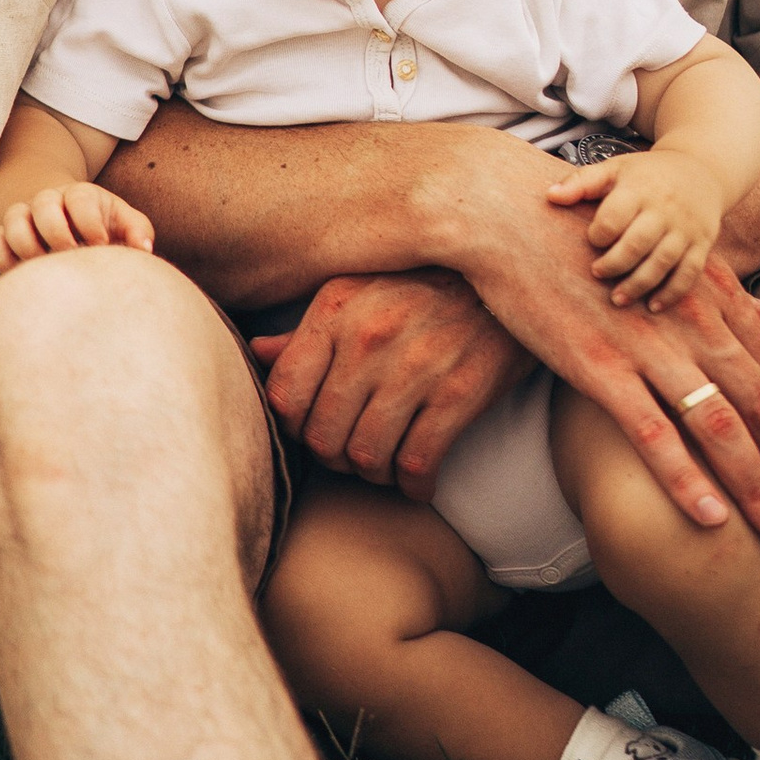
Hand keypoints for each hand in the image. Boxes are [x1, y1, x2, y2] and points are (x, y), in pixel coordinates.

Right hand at [0, 180, 154, 272]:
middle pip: (44, 203)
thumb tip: (144, 249)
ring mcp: (24, 216)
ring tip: (46, 269)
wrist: (69, 220)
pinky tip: (23, 276)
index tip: (101, 246)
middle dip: (57, 232)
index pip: (80, 198)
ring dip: (28, 244)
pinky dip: (3, 258)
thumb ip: (138, 231)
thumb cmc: (104, 226)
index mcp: (81, 195)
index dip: (89, 222)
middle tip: (70, 256)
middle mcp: (49, 200)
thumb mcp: (125, 223)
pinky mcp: (4, 235)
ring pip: (13, 218)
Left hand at [252, 270, 534, 501]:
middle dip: (334, 458)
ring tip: (385, 466)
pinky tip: (419, 478)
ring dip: (373, 474)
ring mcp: (415, 366)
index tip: (314, 428)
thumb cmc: (420, 287)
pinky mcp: (460, 393)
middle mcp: (368, 338)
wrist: (501, 275)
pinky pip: (418, 462)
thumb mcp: (356, 292)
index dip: (293, 426)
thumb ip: (307, 331)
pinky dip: (414, 484)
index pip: (284, 394)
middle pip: (323, 435)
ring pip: (366, 456)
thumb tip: (258, 353)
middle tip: (352, 455)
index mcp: (334, 310)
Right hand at [456, 176, 759, 541]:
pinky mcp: (599, 365)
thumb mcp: (665, 253)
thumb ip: (723, 291)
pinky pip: (654, 434)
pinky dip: (687, 480)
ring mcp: (646, 345)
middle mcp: (689, 321)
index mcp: (707, 295)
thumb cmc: (583, 234)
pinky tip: (710, 519)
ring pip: (720, 425)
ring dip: (756, 486)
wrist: (508, 214)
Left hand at [552, 147, 721, 308]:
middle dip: (615, 264)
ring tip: (618, 299)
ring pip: (663, 262)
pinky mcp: (701, 244)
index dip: (599, 233)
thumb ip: (581, 182)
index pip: (615, 216)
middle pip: (638, 243)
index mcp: (638, 189)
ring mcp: (685, 229)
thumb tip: (550, 197)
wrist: (701, 169)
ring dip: (639, 284)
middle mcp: (664, 210)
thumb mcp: (614, 169)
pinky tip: (653, 306)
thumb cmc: (647, 174)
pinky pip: (689, 273)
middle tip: (598, 273)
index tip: (593, 240)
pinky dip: (672, 293)